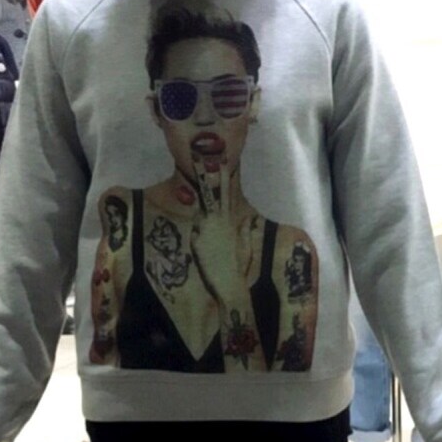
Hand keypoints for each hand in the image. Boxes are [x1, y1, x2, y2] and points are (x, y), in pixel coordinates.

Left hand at [189, 164, 254, 309]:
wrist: (230, 285)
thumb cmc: (238, 269)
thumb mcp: (245, 248)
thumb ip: (245, 231)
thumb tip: (247, 220)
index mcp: (231, 222)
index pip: (227, 194)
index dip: (224, 178)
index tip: (222, 161)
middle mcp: (219, 222)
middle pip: (214, 193)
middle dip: (211, 175)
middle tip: (205, 156)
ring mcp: (207, 229)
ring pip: (201, 217)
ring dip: (204, 223)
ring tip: (211, 227)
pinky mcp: (197, 239)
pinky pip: (195, 236)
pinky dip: (199, 244)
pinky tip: (207, 256)